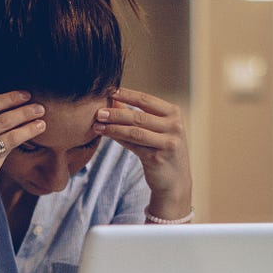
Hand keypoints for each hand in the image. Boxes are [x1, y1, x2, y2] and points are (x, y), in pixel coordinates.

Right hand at [0, 90, 46, 205]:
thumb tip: (6, 107)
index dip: (11, 98)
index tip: (26, 95)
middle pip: (5, 119)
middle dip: (26, 112)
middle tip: (41, 108)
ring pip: (11, 137)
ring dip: (29, 129)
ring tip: (42, 124)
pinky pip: (7, 152)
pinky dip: (19, 144)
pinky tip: (30, 140)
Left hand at [94, 87, 191, 219]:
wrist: (175, 180)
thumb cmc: (163, 149)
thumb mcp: (155, 128)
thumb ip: (136, 113)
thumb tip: (113, 98)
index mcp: (174, 113)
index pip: (146, 99)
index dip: (126, 94)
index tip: (109, 91)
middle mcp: (174, 126)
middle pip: (139, 116)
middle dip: (116, 113)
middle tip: (98, 112)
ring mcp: (168, 142)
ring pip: (134, 131)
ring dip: (113, 127)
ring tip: (97, 125)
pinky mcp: (158, 158)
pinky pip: (133, 146)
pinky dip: (118, 139)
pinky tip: (106, 135)